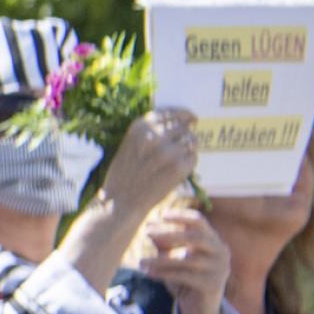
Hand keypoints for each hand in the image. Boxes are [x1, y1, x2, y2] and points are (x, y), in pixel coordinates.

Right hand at [97, 107, 201, 221]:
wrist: (120, 201)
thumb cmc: (124, 174)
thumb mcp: (130, 144)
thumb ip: (150, 132)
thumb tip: (180, 123)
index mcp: (140, 127)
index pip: (171, 112)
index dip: (184, 114)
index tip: (191, 118)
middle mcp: (155, 135)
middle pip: (184, 125)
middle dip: (186, 133)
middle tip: (184, 142)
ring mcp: (169, 151)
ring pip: (192, 140)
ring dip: (188, 148)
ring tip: (177, 159)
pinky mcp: (180, 166)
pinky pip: (193, 157)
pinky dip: (189, 162)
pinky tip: (176, 170)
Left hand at [136, 203, 231, 313]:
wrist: (199, 310)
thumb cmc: (185, 281)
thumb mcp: (173, 261)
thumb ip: (164, 246)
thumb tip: (149, 229)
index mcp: (213, 242)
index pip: (200, 222)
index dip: (181, 216)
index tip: (161, 214)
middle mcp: (221, 253)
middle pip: (196, 237)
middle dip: (169, 233)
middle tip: (145, 233)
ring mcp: (220, 269)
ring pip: (188, 259)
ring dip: (161, 259)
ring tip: (141, 261)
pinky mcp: (213, 285)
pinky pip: (185, 276)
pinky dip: (164, 274)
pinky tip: (148, 272)